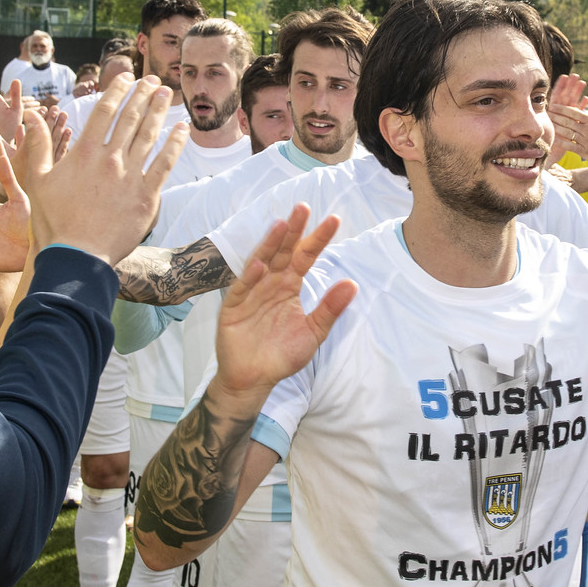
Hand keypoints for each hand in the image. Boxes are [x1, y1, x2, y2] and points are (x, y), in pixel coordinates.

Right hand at [21, 71, 185, 264]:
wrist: (77, 256)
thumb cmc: (54, 221)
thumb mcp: (39, 180)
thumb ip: (39, 144)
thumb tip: (32, 116)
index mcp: (84, 152)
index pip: (105, 111)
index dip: (118, 90)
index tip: (127, 78)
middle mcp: (110, 159)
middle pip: (131, 118)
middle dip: (144, 95)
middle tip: (153, 81)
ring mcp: (131, 177)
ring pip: (149, 135)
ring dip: (160, 111)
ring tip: (167, 94)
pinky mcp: (148, 196)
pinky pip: (165, 164)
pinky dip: (175, 144)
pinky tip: (182, 129)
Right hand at [214, 204, 356, 400]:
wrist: (254, 379)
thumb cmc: (281, 355)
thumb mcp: (312, 332)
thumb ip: (330, 309)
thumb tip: (352, 284)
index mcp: (289, 286)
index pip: (305, 257)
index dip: (318, 239)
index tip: (334, 220)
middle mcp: (271, 283)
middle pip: (283, 252)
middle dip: (293, 230)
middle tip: (304, 207)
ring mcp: (251, 293)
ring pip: (262, 262)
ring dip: (271, 244)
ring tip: (281, 224)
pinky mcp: (234, 307)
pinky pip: (243, 288)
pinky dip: (251, 276)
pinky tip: (262, 264)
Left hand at [546, 86, 587, 167]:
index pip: (573, 112)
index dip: (561, 108)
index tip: (553, 105)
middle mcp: (586, 129)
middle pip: (567, 121)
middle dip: (555, 117)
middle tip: (545, 113)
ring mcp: (585, 141)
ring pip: (566, 132)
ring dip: (556, 128)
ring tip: (547, 124)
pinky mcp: (585, 152)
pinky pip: (570, 146)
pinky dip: (561, 142)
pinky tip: (553, 140)